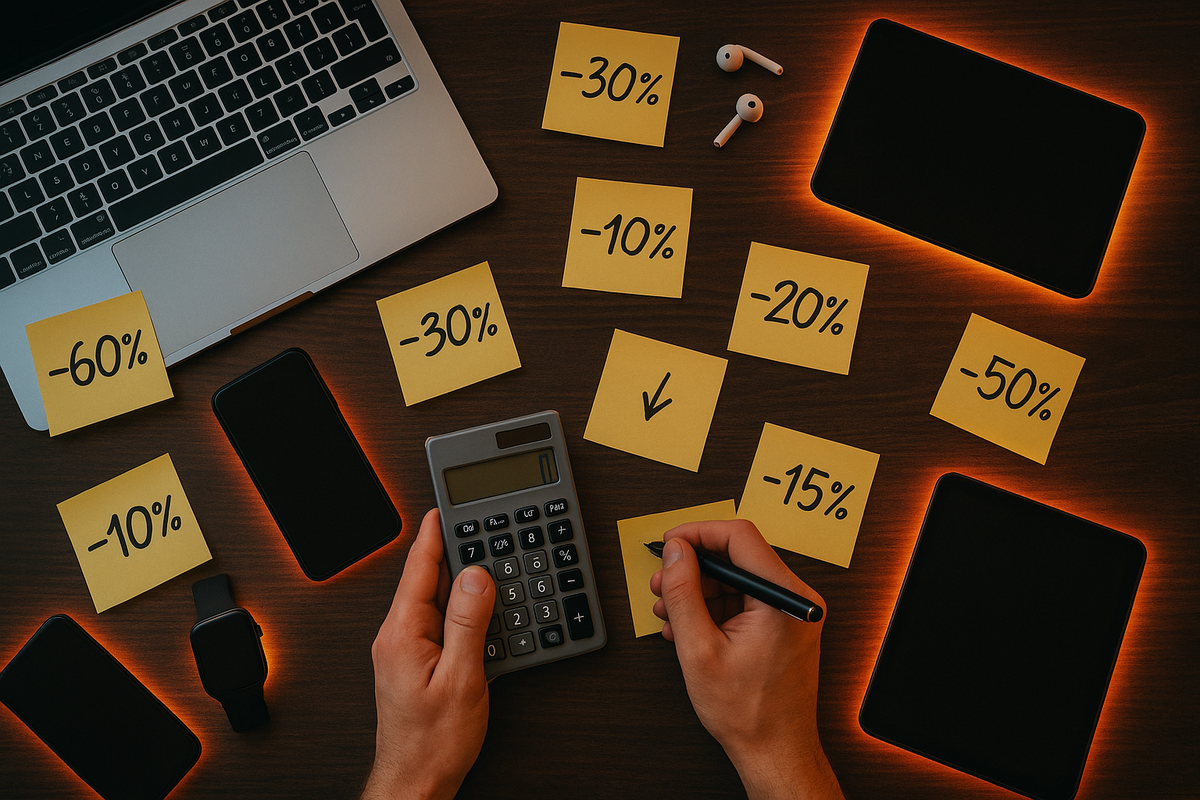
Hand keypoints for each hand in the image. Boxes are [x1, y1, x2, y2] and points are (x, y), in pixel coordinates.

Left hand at [362, 509, 495, 799]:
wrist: (416, 781)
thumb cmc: (432, 742)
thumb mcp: (461, 678)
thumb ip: (467, 623)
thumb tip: (475, 576)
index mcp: (402, 631)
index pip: (418, 566)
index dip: (435, 532)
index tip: (447, 505)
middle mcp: (397, 635)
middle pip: (427, 578)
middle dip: (454, 552)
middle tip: (481, 527)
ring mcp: (404, 648)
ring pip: (435, 599)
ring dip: (460, 581)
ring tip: (487, 562)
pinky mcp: (416, 660)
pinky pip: (438, 620)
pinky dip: (460, 607)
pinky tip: (480, 608)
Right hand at [650, 519, 842, 799]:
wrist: (775, 751)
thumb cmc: (749, 713)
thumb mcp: (700, 649)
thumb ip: (684, 593)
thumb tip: (675, 552)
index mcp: (784, 597)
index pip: (739, 536)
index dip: (697, 533)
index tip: (670, 543)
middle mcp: (795, 598)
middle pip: (737, 555)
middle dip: (693, 568)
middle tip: (663, 582)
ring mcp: (791, 612)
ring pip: (736, 578)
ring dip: (698, 590)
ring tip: (669, 611)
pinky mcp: (782, 624)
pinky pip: (743, 599)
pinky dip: (713, 607)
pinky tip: (687, 626)